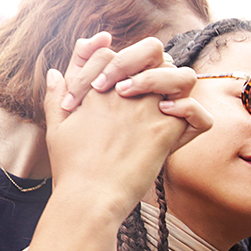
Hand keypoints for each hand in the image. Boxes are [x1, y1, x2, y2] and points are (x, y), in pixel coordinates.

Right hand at [44, 34, 210, 214]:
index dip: (115, 62)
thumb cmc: (70, 168)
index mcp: (98, 90)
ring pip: (180, 75)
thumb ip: (55, 97)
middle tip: (143, 88)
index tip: (115, 83)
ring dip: (176, 84)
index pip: (111, 53)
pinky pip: (196, 114)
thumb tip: (54, 73)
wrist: (88, 198)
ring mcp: (147, 110)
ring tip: (164, 104)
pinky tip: (176, 123)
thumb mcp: (56, 128)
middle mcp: (124, 93)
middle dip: (151, 65)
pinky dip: (193, 115)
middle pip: (150, 52)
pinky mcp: (165, 133)